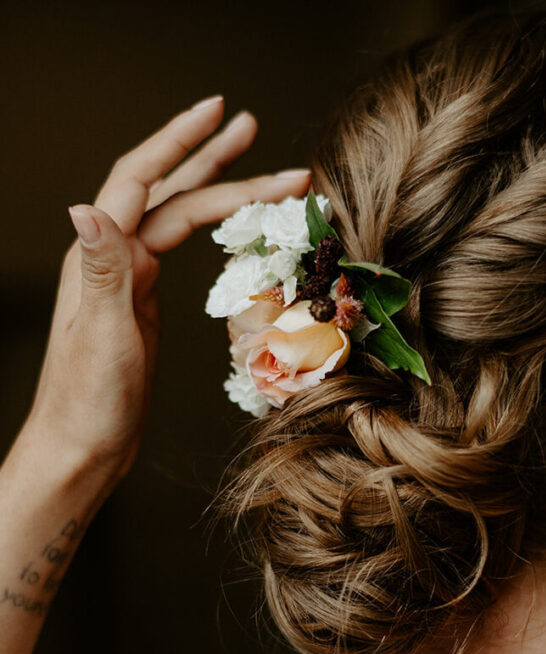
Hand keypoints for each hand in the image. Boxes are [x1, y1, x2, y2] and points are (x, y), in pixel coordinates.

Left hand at [26, 96, 310, 484]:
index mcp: (102, 258)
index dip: (180, 142)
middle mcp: (114, 259)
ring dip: (218, 191)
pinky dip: (210, 232)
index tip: (217, 113)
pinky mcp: (143, 304)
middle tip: (251, 128)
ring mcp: (129, 280)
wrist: (83, 447)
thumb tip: (85, 206)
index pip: (142, 182)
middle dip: (212, 159)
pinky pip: (181, 253)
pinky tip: (227, 225)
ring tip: (259, 171)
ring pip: (179, 221)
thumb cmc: (88, 401)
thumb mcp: (102, 334)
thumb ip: (102, 270)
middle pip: (168, 193)